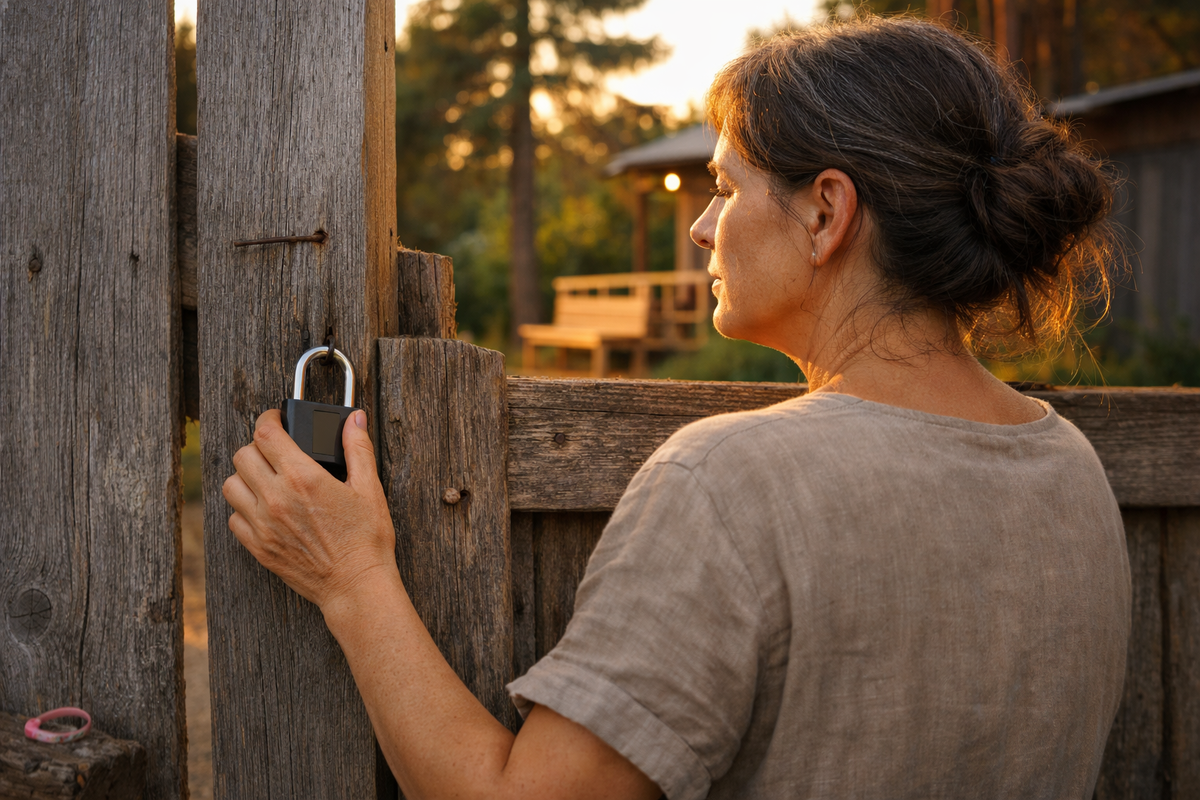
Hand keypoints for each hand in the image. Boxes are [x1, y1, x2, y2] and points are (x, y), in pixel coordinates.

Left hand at [222, 408, 397, 611]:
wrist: (355, 585)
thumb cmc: (366, 539)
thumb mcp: (369, 488)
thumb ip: (358, 448)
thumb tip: (354, 420)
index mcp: (302, 478)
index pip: (265, 434)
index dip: (268, 419)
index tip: (275, 420)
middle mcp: (276, 498)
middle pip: (242, 455)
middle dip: (258, 447)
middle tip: (275, 451)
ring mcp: (263, 525)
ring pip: (231, 485)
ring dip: (246, 477)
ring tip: (266, 480)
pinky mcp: (258, 547)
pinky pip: (233, 519)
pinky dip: (244, 509)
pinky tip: (265, 509)